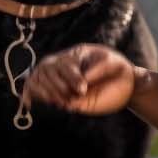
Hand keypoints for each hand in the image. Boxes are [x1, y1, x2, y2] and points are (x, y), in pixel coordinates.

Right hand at [27, 44, 142, 114]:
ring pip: (39, 78)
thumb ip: (98, 70)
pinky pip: (33, 87)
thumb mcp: (115, 66)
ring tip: (62, 103)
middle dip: (58, 86)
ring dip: (48, 92)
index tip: (83, 90)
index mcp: (78, 54)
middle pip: (48, 69)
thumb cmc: (119, 72)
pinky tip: (39, 102)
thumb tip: (82, 79)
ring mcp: (58, 77)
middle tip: (71, 99)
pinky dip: (33, 94)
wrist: (123, 86)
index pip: (67, 64)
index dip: (72, 77)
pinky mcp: (54, 90)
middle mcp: (64, 63)